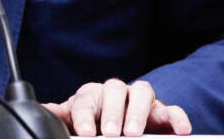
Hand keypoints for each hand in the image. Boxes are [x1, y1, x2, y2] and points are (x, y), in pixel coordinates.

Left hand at [43, 79, 190, 135]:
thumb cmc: (95, 123)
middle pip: (115, 90)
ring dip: (139, 112)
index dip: (85, 116)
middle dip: (113, 112)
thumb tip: (42, 109)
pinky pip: (172, 109)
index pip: (86, 100)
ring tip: (135, 133)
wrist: (118, 128)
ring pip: (143, 93)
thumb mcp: (76, 121)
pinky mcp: (162, 112)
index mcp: (93, 95)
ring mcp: (141, 100)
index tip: (86, 133)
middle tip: (111, 133)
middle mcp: (117, 93)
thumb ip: (64, 116)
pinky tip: (180, 130)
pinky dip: (177, 117)